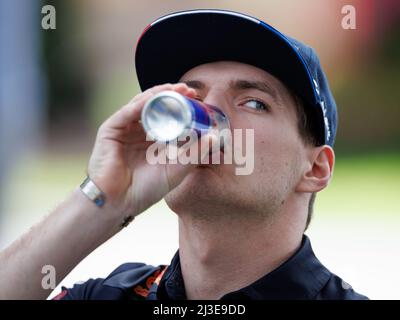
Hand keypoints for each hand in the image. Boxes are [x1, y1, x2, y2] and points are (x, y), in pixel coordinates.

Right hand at [87, 83, 214, 220]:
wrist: (118, 203)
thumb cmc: (145, 190)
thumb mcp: (177, 169)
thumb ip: (195, 154)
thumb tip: (214, 137)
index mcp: (153, 139)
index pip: (168, 116)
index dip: (182, 106)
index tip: (198, 99)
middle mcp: (138, 130)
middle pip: (156, 106)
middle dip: (173, 95)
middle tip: (190, 90)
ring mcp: (124, 128)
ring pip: (143, 103)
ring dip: (160, 94)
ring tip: (177, 89)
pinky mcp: (111, 129)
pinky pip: (128, 111)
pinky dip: (142, 102)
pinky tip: (156, 97)